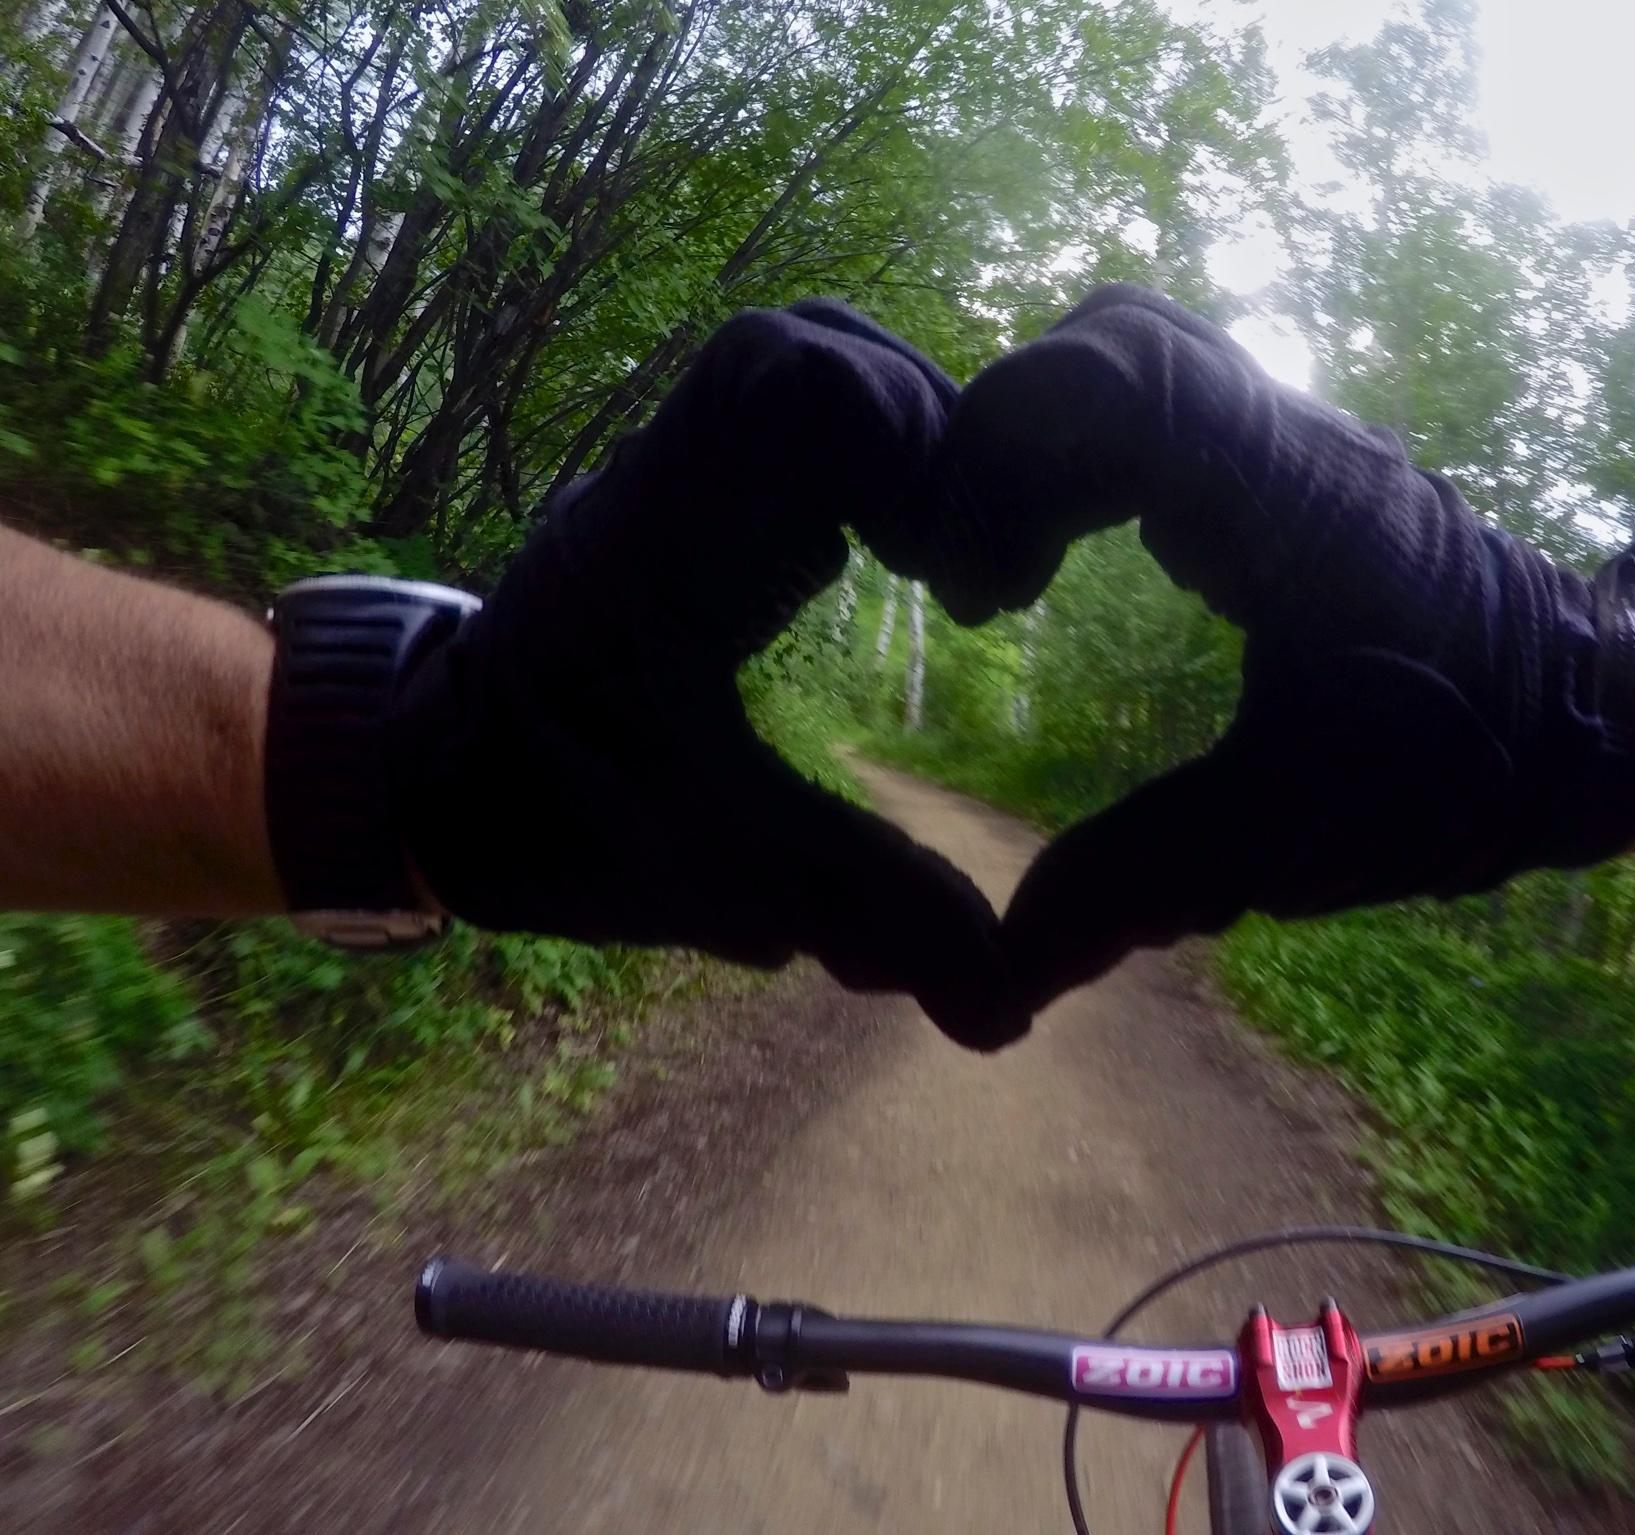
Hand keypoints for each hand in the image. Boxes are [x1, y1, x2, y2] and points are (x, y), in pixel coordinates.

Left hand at [388, 301, 1024, 1047]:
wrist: (414, 785)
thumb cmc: (551, 827)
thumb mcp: (720, 878)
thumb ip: (867, 921)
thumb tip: (1008, 1013)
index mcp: (664, 554)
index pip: (798, 395)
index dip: (915, 448)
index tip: (958, 576)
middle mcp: (661, 484)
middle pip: (808, 348)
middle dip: (926, 433)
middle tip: (970, 561)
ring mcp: (663, 471)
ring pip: (794, 359)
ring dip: (895, 433)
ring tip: (945, 546)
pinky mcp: (677, 483)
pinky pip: (780, 407)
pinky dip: (859, 449)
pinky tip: (896, 547)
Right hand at [924, 285, 1634, 1007]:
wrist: (1603, 723)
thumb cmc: (1465, 769)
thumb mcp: (1288, 834)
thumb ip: (1139, 885)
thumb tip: (1005, 973)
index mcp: (1283, 500)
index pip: (1110, 379)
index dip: (1004, 461)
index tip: (991, 597)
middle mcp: (1291, 439)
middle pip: (1115, 336)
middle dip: (1020, 440)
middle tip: (998, 576)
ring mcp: (1305, 441)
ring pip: (1151, 355)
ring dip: (1066, 444)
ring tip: (1033, 568)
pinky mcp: (1309, 467)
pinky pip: (1186, 402)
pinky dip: (1114, 458)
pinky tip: (1106, 558)